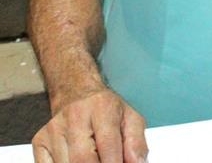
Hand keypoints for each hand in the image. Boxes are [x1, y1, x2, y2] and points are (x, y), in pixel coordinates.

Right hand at [32, 89, 146, 162]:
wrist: (76, 92)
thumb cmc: (107, 109)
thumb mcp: (131, 119)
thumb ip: (136, 143)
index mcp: (102, 108)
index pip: (108, 146)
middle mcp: (75, 117)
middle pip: (82, 160)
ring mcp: (53, 130)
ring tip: (95, 160)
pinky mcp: (39, 141)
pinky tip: (76, 161)